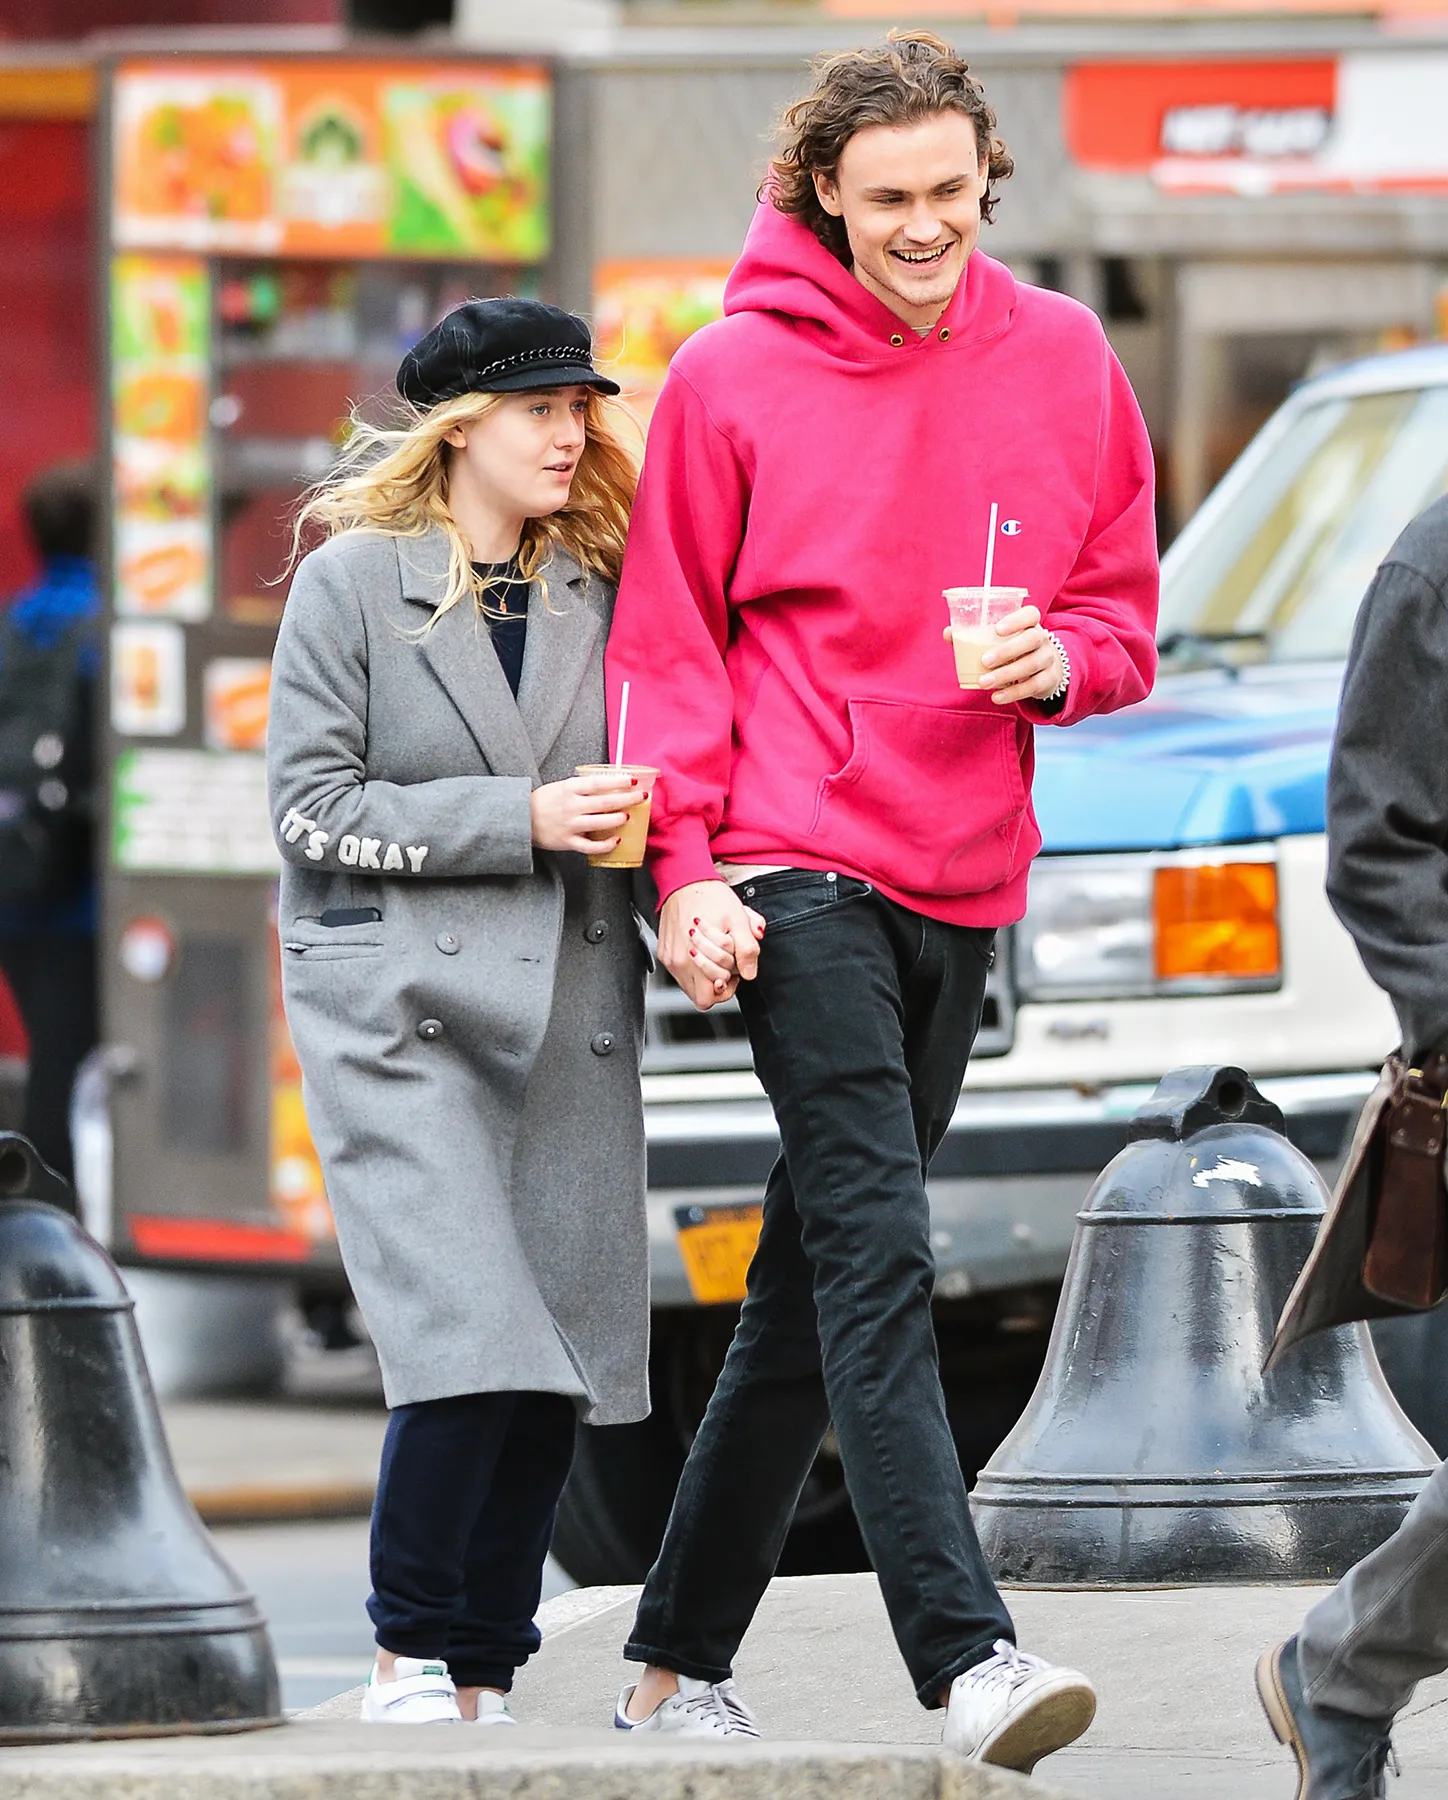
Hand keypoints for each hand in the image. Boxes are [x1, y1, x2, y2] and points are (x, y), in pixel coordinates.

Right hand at [530, 770, 640, 853]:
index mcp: (570, 789)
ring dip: (617, 819)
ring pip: (599, 822)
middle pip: (604, 802)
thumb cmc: (544, 801)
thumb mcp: (561, 787)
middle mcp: (571, 806)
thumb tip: (611, 785)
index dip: (618, 781)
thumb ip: (582, 787)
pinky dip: (605, 845)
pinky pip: (590, 846)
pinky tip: (616, 840)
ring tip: (628, 816)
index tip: (633, 780)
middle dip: (626, 799)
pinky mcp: (568, 842)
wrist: (521, 819)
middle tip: (641, 797)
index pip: (598, 783)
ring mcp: (570, 825)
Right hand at [659, 880, 764, 1010]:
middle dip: (716, 983)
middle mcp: (678, 962)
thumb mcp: (739, 921)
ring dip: (704, 974)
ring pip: (689, 985)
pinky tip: (702, 947)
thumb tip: (749, 973)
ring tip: (714, 954)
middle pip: (699, 996)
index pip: (709, 998)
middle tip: (726, 964)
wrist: (685, 879)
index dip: (726, 987)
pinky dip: (693, 965)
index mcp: (695, 958)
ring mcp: (670, 958)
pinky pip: (680, 972)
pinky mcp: (664, 952)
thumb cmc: (710, 896)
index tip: (733, 972)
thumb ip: (747, 950)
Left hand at [944, 605, 1064, 704]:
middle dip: (1007, 650)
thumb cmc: (1016, 648)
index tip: (997, 629)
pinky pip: (1033, 686)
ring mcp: (1048, 658)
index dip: (1016, 620)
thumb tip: (948, 633)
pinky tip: (996, 697)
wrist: (1047, 667)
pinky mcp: (1049, 679)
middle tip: (984, 661)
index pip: (1030, 614)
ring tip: (983, 683)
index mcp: (1030, 623)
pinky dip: (1013, 693)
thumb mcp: (1001, 640)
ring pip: (1031, 664)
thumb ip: (976, 635)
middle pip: (1031, 639)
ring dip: (1006, 675)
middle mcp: (1043, 638)